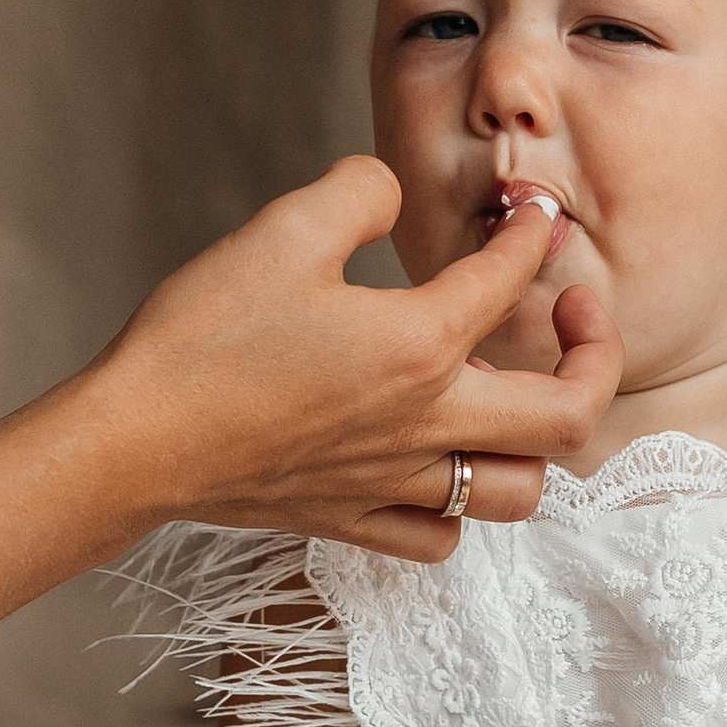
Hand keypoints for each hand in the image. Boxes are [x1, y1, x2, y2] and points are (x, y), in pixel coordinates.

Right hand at [98, 157, 623, 559]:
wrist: (133, 442)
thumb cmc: (202, 338)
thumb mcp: (281, 229)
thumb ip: (359, 193)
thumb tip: (391, 190)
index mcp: (419, 345)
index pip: (511, 281)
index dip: (533, 234)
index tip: (532, 213)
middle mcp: (425, 424)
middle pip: (568, 415)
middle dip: (594, 354)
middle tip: (573, 310)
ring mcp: (392, 482)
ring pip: (518, 490)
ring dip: (537, 441)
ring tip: (513, 395)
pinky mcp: (351, 521)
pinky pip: (440, 536)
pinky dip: (460, 505)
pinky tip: (442, 466)